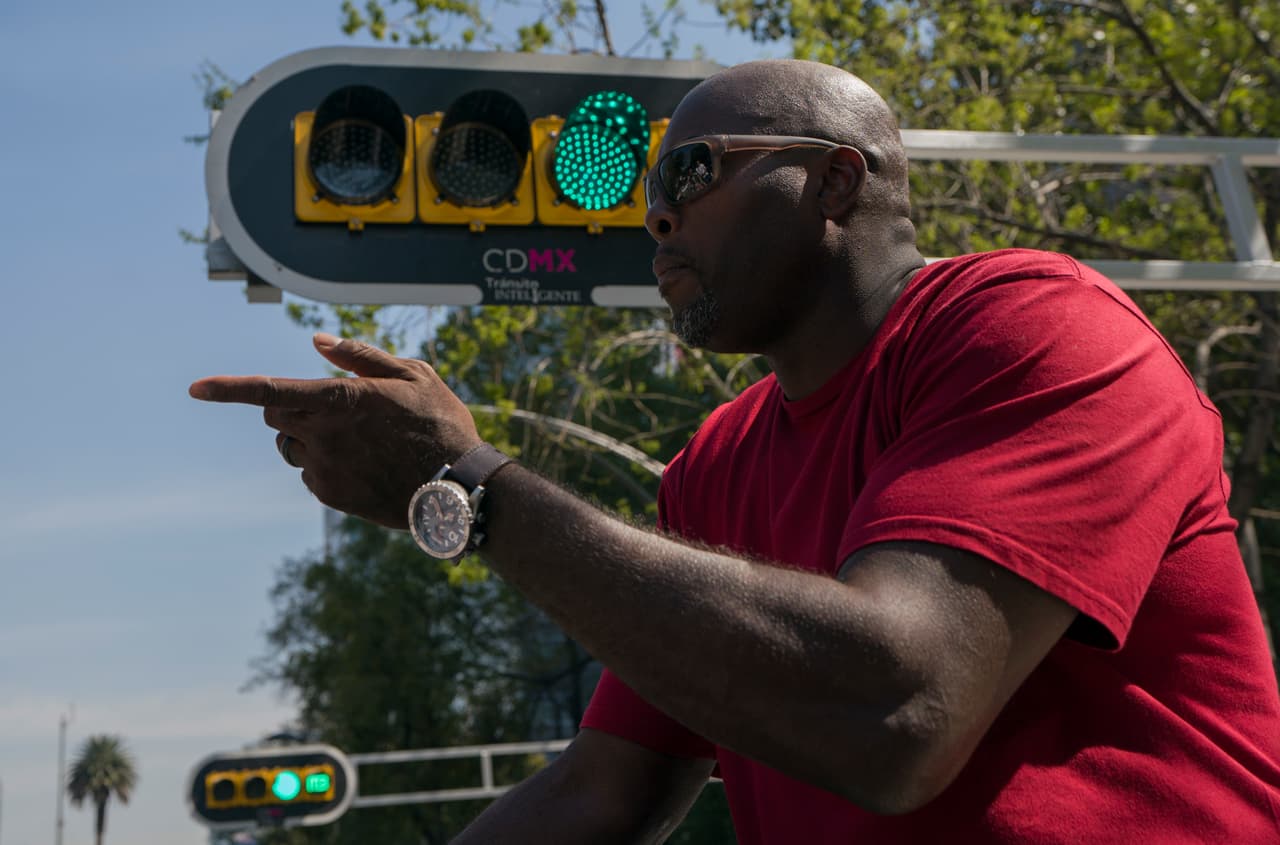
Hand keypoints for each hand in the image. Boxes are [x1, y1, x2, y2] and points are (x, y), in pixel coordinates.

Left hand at [189, 333, 481, 527]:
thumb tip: (318, 341)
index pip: (270, 390)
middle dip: (291, 406)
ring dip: (309, 436)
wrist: (458, 489)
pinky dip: (327, 464)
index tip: (196, 388)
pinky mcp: (330, 495)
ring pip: (291, 445)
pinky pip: (310, 473)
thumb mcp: (414, 375)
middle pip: (276, 414)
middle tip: (335, 408)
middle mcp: (324, 434)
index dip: (229, 388)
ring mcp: (325, 468)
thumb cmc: (441, 424)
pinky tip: (365, 465)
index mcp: (341, 399)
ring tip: (358, 441)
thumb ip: (361, 356)